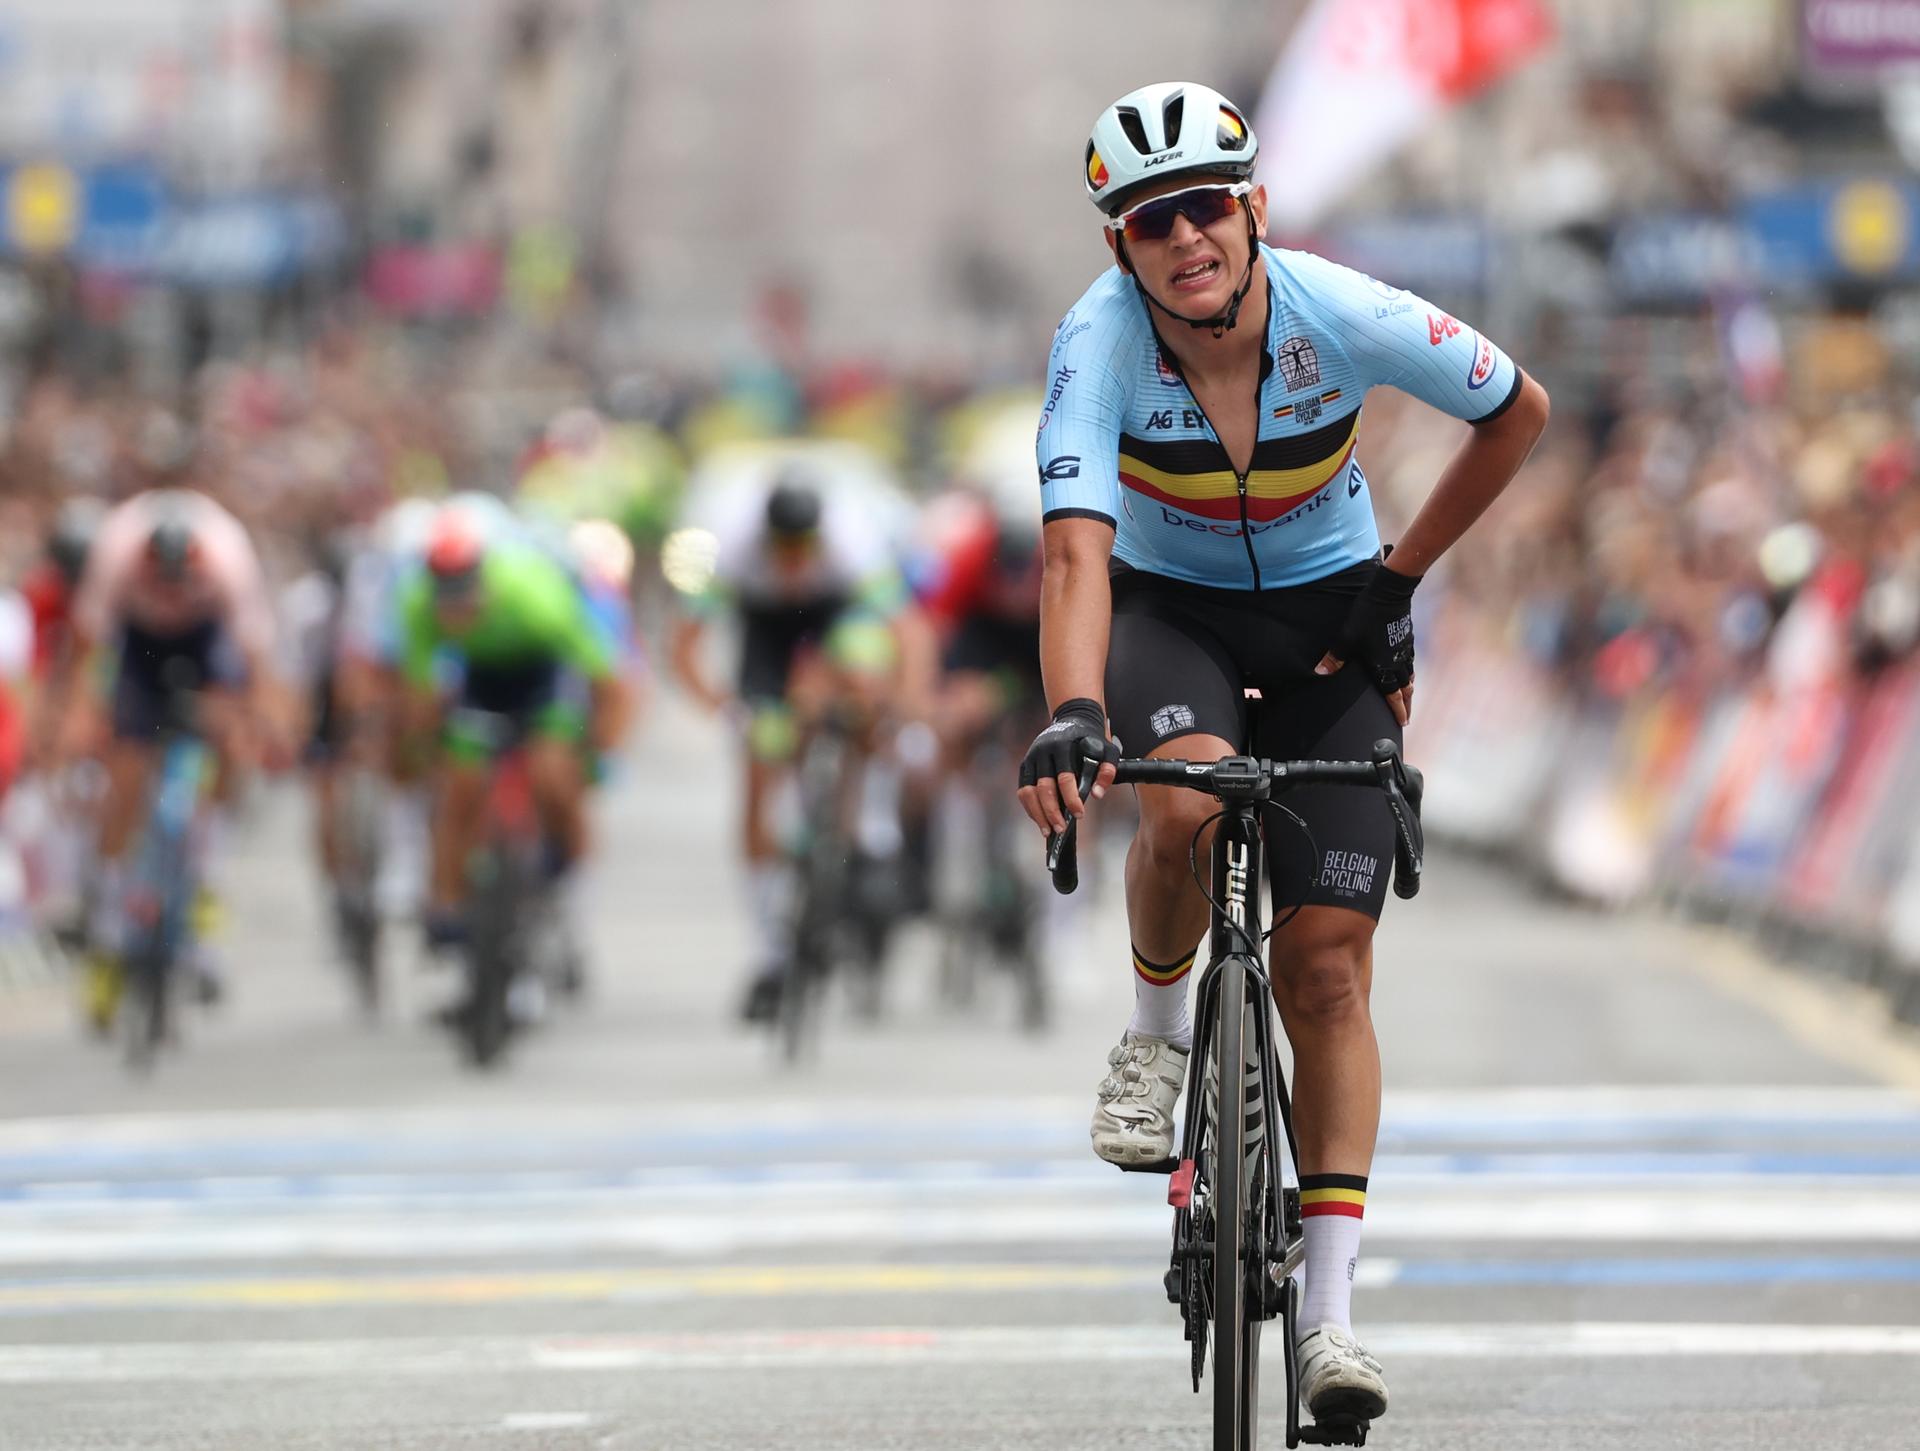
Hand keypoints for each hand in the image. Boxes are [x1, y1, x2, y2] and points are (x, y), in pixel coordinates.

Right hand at [1016, 697, 1118, 834]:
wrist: (1073, 719)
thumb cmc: (1092, 739)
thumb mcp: (1107, 750)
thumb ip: (1107, 771)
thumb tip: (1097, 795)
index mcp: (1062, 746)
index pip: (1064, 777)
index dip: (1071, 798)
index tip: (1080, 814)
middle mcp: (1043, 751)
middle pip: (1043, 788)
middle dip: (1052, 811)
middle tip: (1061, 829)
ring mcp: (1031, 758)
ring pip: (1028, 791)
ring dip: (1037, 813)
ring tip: (1048, 831)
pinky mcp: (1026, 765)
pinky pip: (1023, 790)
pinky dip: (1030, 807)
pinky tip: (1041, 819)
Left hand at [1316, 557, 1420, 725]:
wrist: (1390, 593)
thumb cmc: (1367, 616)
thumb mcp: (1346, 637)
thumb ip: (1334, 657)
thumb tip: (1320, 673)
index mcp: (1384, 665)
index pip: (1392, 694)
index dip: (1397, 710)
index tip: (1402, 723)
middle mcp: (1398, 661)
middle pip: (1405, 689)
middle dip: (1406, 705)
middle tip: (1406, 719)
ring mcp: (1404, 649)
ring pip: (1409, 676)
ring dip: (1409, 689)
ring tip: (1407, 698)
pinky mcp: (1407, 638)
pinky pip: (1410, 662)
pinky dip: (1409, 672)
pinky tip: (1406, 671)